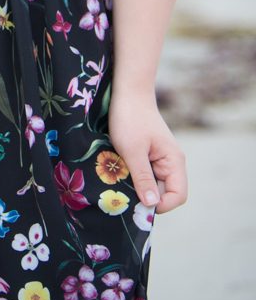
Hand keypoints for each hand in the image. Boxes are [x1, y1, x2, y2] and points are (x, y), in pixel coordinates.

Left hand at [108, 92, 187, 213]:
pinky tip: (120, 172)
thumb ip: (143, 178)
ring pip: (154, 185)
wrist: (127, 93)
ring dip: (139, 187)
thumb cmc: (130, 118)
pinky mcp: (149, 155)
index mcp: (174, 162)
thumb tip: (152, 205)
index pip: (178, 196)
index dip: (161, 206)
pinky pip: (146, 174)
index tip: (138, 203)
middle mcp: (171, 163)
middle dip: (147, 197)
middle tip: (124, 194)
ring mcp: (160, 159)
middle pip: (166, 193)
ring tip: (121, 181)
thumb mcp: (133, 151)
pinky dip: (134, 177)